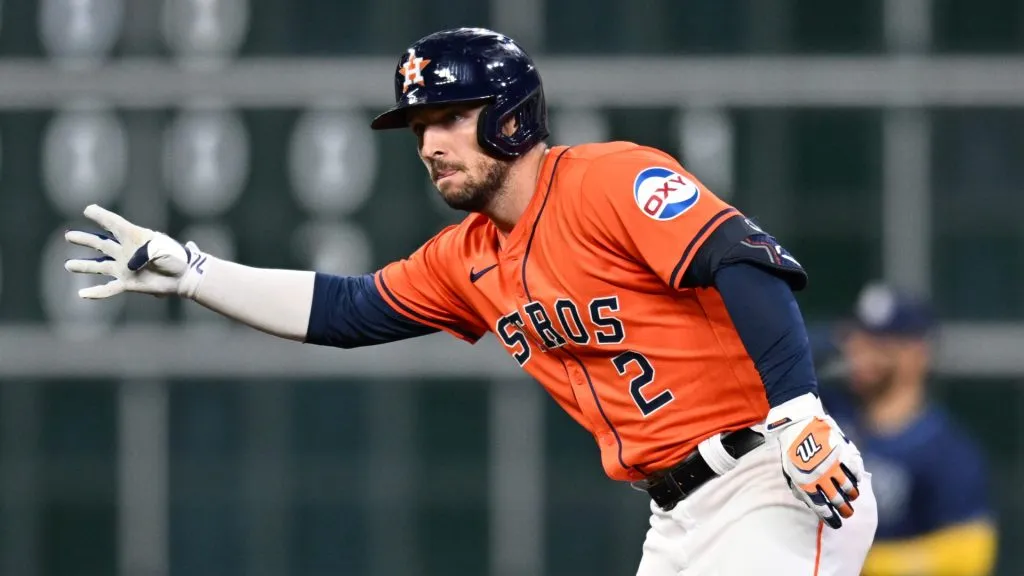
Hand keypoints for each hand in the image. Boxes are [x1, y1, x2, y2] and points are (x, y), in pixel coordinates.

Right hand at [64, 204, 206, 298]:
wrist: (185, 275)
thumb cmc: (176, 257)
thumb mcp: (162, 249)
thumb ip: (145, 253)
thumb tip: (128, 266)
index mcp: (134, 237)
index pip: (113, 224)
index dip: (100, 216)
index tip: (88, 210)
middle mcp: (126, 251)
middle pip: (101, 244)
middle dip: (85, 239)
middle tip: (69, 236)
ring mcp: (125, 268)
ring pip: (99, 266)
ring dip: (84, 266)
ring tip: (68, 265)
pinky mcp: (128, 283)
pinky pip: (108, 289)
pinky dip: (96, 293)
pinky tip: (82, 294)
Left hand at [766, 393, 865, 528]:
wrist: (799, 421)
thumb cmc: (792, 447)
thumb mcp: (789, 470)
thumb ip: (799, 487)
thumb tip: (810, 503)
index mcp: (804, 481)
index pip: (821, 506)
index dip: (831, 518)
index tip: (837, 523)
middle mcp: (821, 475)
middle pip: (837, 500)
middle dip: (844, 510)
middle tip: (848, 514)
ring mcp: (834, 464)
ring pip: (849, 488)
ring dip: (852, 495)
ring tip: (852, 497)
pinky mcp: (844, 452)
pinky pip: (855, 471)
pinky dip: (857, 478)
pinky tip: (855, 480)